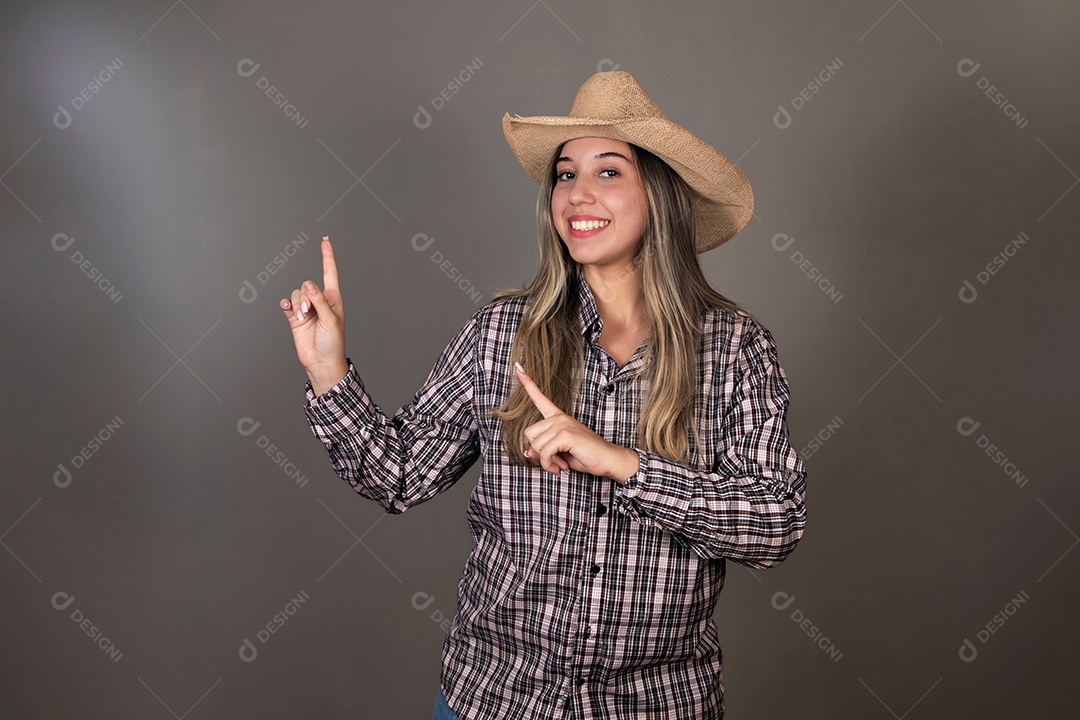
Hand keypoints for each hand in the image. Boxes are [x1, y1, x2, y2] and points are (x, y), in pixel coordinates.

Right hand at [280, 236, 347, 394]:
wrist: (321, 362)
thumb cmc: (333, 343)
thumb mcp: (331, 321)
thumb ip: (320, 302)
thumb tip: (310, 286)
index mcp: (333, 299)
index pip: (330, 273)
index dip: (327, 256)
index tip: (325, 241)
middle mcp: (319, 301)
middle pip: (307, 285)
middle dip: (305, 297)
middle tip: (309, 313)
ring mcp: (306, 309)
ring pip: (296, 293)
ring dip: (298, 304)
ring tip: (303, 319)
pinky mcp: (295, 317)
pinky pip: (287, 303)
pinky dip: (286, 304)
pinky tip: (288, 309)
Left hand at [514, 362, 638, 482]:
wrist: (608, 460)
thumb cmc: (586, 456)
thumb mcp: (560, 453)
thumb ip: (544, 450)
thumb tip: (527, 452)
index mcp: (558, 418)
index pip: (540, 398)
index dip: (528, 384)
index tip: (518, 367)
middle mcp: (559, 418)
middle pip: (530, 433)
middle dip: (539, 451)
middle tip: (555, 460)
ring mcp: (563, 424)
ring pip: (536, 445)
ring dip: (546, 461)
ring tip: (561, 463)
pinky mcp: (566, 435)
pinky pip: (545, 452)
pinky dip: (549, 464)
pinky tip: (562, 467)